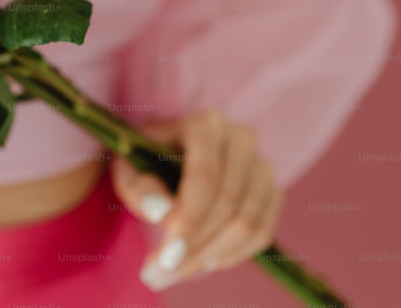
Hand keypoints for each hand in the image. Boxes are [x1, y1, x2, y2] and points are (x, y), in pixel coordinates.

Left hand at [110, 110, 283, 290]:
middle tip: (158, 274)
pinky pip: (261, 232)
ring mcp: (262, 165)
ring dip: (209, 256)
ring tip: (173, 271)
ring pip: (247, 222)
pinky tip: (202, 261)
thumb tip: (159, 212)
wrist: (170, 155)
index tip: (166, 256)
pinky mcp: (271, 191)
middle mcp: (240, 139)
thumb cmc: (145, 159)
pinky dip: (232, 254)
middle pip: (227, 204)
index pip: (205, 178)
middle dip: (194, 247)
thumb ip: (138, 186)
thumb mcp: (128, 167)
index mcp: (205, 125)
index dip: (188, 220)